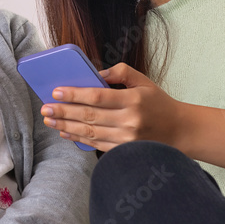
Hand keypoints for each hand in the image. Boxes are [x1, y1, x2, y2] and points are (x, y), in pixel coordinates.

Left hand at [39, 62, 185, 152]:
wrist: (179, 130)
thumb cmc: (158, 103)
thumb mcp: (144, 81)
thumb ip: (120, 72)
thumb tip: (95, 73)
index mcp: (134, 100)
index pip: (98, 96)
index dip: (75, 94)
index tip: (56, 92)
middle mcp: (129, 121)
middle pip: (90, 116)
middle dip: (64, 112)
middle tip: (45, 109)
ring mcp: (126, 139)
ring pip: (90, 133)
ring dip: (66, 126)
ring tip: (49, 121)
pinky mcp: (124, 151)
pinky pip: (96, 145)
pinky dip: (78, 139)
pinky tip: (65, 132)